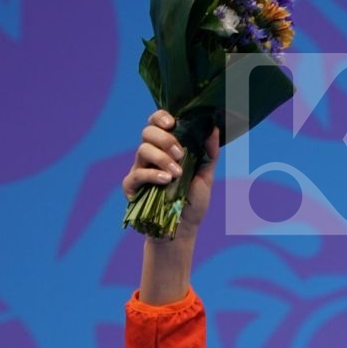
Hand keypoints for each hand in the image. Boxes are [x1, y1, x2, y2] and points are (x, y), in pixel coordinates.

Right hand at [122, 110, 219, 239]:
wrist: (183, 230)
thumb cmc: (192, 202)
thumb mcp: (205, 177)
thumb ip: (209, 154)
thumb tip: (215, 129)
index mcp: (165, 148)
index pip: (157, 123)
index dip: (161, 117)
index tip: (173, 123)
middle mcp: (150, 156)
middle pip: (147, 132)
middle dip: (165, 139)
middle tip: (180, 154)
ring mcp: (139, 170)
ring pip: (142, 150)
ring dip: (162, 158)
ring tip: (177, 173)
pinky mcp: (131, 187)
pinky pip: (137, 174)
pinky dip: (152, 175)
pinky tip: (165, 180)